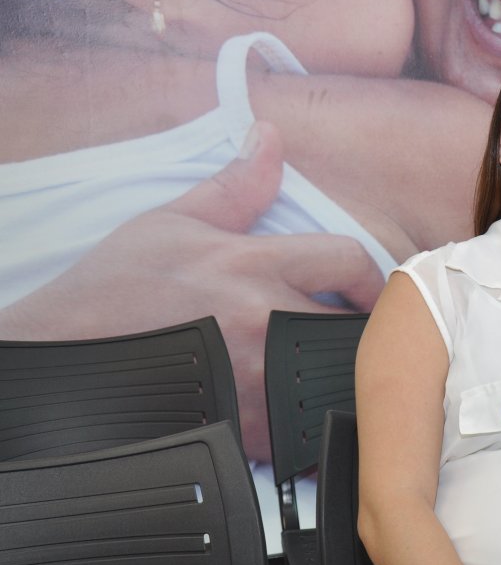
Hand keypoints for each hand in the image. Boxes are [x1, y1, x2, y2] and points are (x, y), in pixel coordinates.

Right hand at [0, 122, 385, 460]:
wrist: (65, 355)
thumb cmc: (115, 290)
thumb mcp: (172, 222)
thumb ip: (236, 186)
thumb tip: (269, 137)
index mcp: (256, 263)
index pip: (348, 260)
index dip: (370, 277)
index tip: (366, 291)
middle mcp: (266, 317)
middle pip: (354, 326)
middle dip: (359, 330)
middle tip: (349, 336)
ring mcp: (259, 375)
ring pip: (334, 377)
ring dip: (336, 375)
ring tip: (321, 373)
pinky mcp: (246, 423)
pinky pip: (303, 426)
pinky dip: (304, 420)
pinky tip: (289, 412)